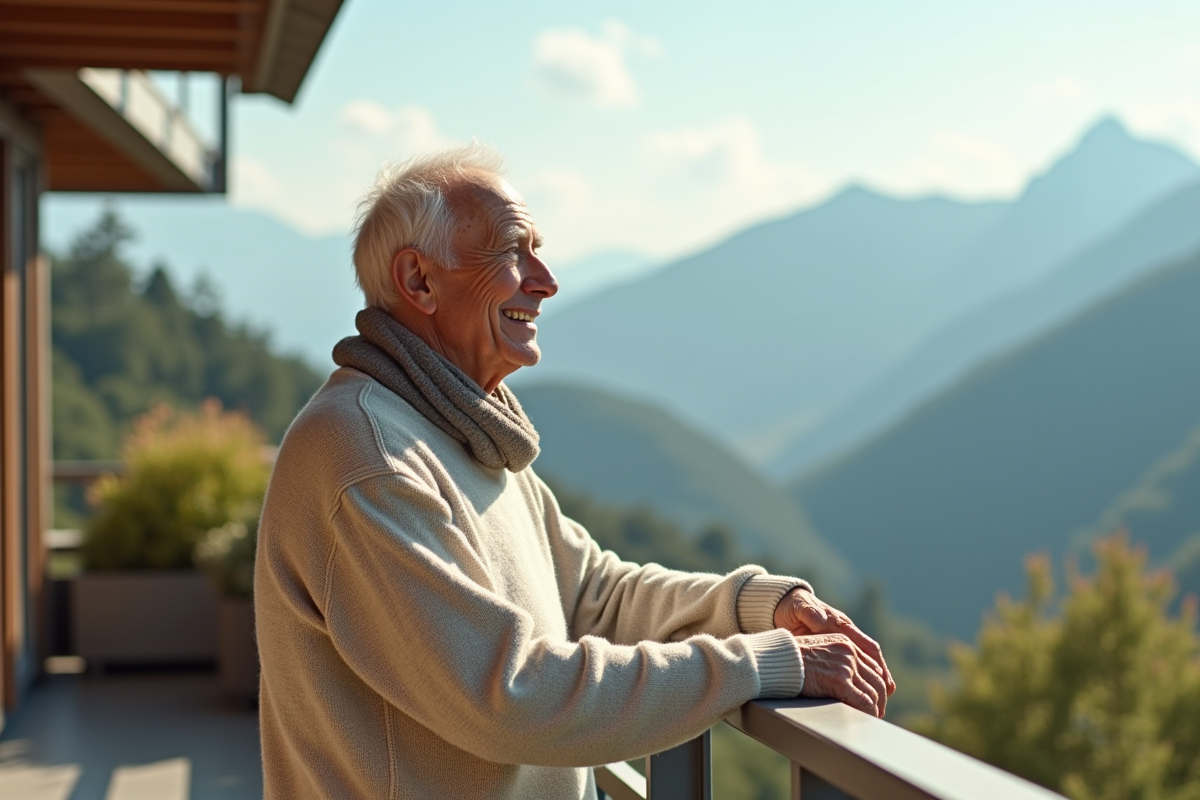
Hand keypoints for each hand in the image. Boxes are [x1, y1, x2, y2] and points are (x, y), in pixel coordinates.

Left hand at [774, 588, 895, 708]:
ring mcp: (842, 642)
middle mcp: (846, 634)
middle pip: (872, 655)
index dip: (876, 662)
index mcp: (841, 625)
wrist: (787, 603)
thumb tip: (822, 622)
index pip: (866, 644)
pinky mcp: (835, 649)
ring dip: (875, 678)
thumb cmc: (795, 607)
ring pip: (865, 661)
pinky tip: (863, 692)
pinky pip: (853, 665)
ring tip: (882, 697)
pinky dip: (860, 678)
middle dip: (882, 674)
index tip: (882, 678)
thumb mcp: (802, 609)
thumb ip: (812, 615)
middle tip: (888, 692)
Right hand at [796, 633, 889, 717]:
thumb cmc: (791, 658)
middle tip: (876, 712)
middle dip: (879, 698)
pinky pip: (863, 701)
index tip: (874, 696)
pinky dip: (868, 712)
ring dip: (875, 708)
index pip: (873, 666)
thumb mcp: (818, 649)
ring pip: (873, 692)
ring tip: (871, 718)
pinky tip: (865, 718)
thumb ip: (834, 657)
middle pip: (877, 680)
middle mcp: (850, 652)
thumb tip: (842, 675)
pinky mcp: (840, 681)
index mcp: (846, 642)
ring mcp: (846, 666)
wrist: (778, 659)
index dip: (876, 684)